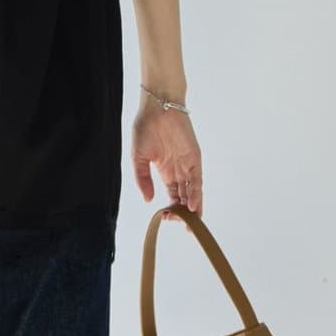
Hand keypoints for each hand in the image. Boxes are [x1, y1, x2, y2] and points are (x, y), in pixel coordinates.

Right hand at [132, 94, 202, 216]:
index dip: (171, 208)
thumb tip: (148, 200)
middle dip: (185, 212)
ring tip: (192, 222)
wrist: (156, 108)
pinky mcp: (194, 157)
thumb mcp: (138, 158)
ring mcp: (187, 164)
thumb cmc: (145, 128)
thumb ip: (143, 179)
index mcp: (165, 170)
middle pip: (185, 195)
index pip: (172, 194)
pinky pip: (197, 178)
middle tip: (184, 227)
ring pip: (193, 190)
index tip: (166, 218)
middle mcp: (178, 169)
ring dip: (193, 206)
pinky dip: (196, 192)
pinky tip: (193, 205)